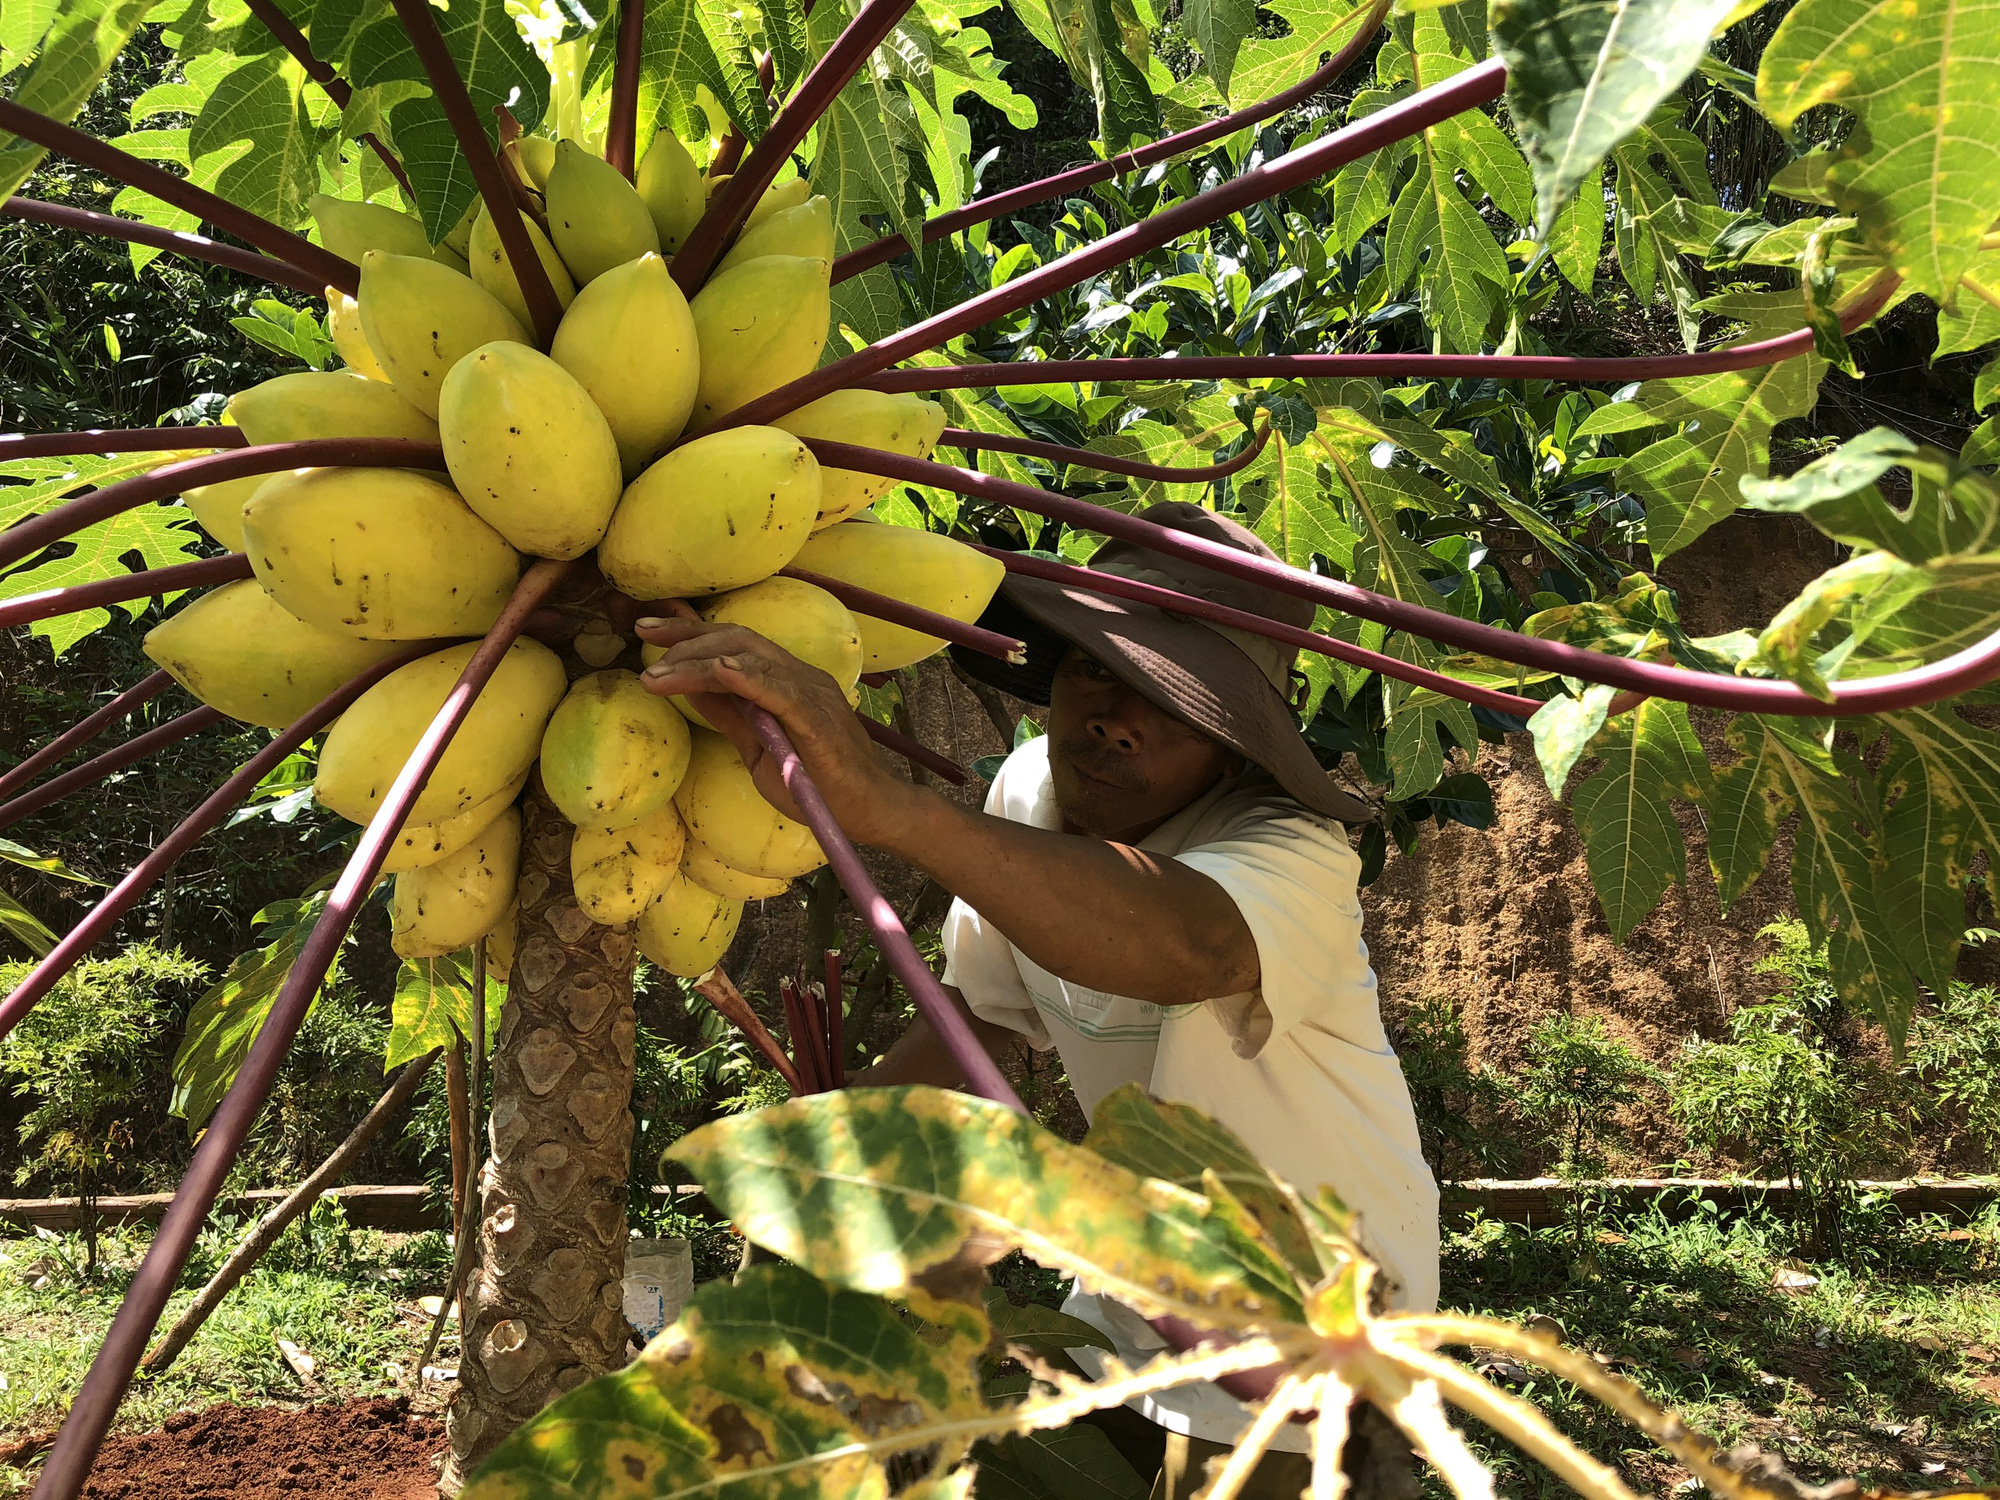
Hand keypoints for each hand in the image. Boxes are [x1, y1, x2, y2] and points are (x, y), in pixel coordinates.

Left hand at [633, 613, 926, 847]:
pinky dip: (746, 675)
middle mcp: (799, 676)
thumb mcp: (758, 747)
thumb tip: (692, 687)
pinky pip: (778, 688)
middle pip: (738, 638)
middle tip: (641, 634)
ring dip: (698, 660)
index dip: (690, 632)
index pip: (735, 644)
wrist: (870, 812)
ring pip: (750, 657)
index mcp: (786, 681)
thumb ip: (729, 715)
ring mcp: (811, 693)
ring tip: (657, 674)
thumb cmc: (818, 786)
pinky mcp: (817, 718)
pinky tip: (717, 670)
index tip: (647, 630)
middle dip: (685, 634)